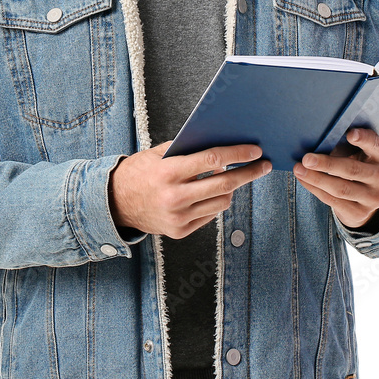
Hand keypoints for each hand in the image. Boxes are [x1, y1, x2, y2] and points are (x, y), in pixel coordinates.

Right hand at [109, 141, 271, 238]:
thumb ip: (187, 151)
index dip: (237, 154)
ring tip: (232, 178)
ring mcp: (178, 217)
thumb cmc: (139, 172)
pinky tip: (210, 193)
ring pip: (222, 202)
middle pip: (224, 183)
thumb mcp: (158, 154)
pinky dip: (214, 202)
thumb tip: (222, 146)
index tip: (255, 150)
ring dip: (230, 188)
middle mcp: (175, 196)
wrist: (115, 203)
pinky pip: (210, 215)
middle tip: (263, 165)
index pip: (212, 160)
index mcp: (169, 172)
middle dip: (248, 173)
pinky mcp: (180, 231)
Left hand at [292, 127, 378, 230]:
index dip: (363, 139)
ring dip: (316, 179)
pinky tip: (303, 180)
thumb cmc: (356, 164)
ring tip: (298, 169)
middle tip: (306, 159)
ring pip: (341, 188)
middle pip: (353, 170)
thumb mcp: (358, 152)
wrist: (365, 198)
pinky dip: (315, 189)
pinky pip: (333, 201)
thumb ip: (345, 144)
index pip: (374, 145)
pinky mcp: (360, 213)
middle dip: (327, 164)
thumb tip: (316, 139)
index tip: (349, 134)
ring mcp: (373, 198)